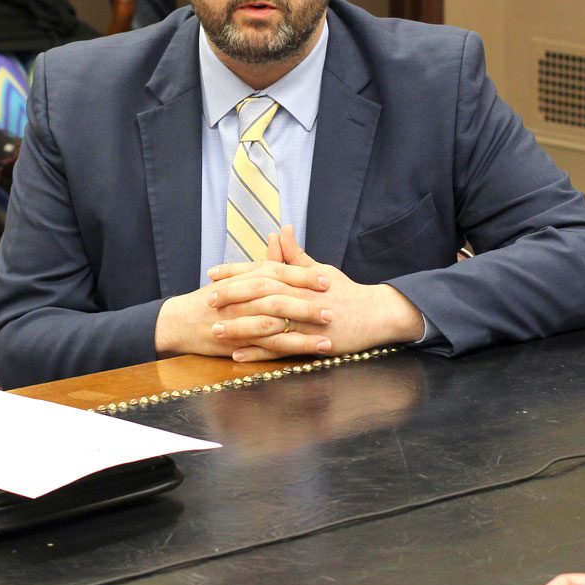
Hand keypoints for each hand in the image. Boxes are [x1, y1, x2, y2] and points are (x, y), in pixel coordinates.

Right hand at [154, 253, 332, 359]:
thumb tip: (282, 234)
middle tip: (332, 307)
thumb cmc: (213, 297)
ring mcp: (238, 320)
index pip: (278, 272)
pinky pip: (265, 346)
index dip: (304, 275)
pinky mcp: (236, 342)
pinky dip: (288, 348)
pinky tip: (308, 351)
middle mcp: (242, 297)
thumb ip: (264, 259)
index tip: (328, 279)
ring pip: (274, 323)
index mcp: (245, 277)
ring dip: (302, 330)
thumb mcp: (238, 275)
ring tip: (327, 334)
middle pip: (279, 296)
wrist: (179, 320)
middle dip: (307, 303)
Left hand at [210, 227, 423, 360]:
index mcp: (298, 278)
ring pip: (266, 321)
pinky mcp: (311, 341)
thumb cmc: (346, 292)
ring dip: (239, 326)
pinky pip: (279, 347)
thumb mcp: (319, 270)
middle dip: (231, 295)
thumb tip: (279, 230)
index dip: (236, 271)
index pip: (262, 270)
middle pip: (260, 292)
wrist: (376, 314)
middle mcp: (299, 296)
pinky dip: (257, 351)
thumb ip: (294, 255)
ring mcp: (305, 319)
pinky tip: (238, 354)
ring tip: (215, 329)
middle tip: (207, 299)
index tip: (213, 273)